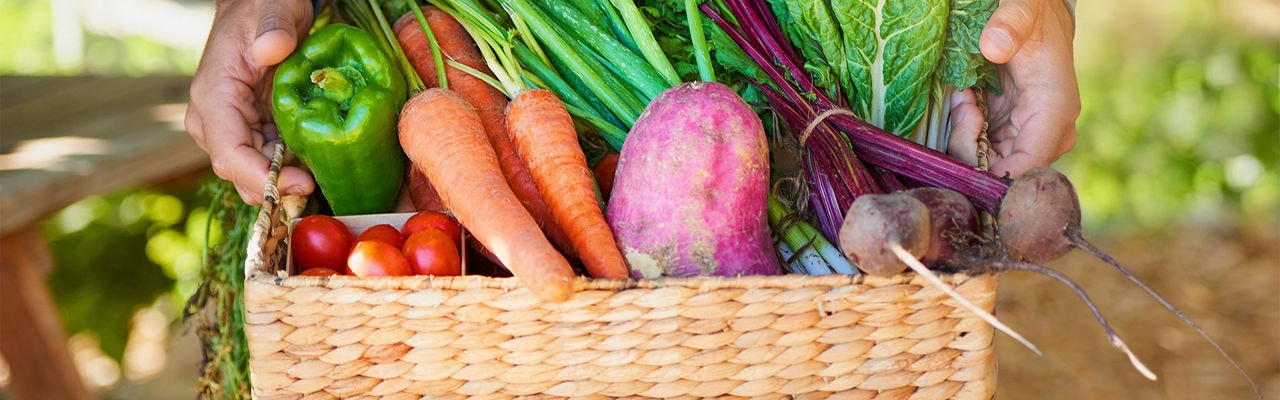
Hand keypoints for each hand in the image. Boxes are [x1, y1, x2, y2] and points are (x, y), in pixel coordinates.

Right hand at [185, 0, 314, 203]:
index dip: (262, 178)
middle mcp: (216, 122)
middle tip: (323, 188)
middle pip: (242, 175)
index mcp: (214, 97)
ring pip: (258, 176)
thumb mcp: (273, 9)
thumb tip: (272, 48)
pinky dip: (296, 172)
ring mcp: (235, 131)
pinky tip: (323, 168)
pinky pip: (273, 164)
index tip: (301, 183)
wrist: (262, 11)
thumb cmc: (264, 8)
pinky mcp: (255, 134)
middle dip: (281, 190)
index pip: (228, 154)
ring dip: (291, 184)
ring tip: (328, 180)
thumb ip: (273, 27)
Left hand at [948, 0, 1079, 177]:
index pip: (1025, 168)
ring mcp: (1028, 137)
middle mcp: (1047, 134)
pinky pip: (982, 150)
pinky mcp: (1012, 135)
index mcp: (1054, 113)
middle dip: (969, 146)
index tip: (964, 141)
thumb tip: (994, 46)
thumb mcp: (1022, 12)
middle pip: (1001, 173)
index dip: (989, 173)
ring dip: (966, 136)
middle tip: (963, 105)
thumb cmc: (1034, 19)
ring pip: (987, 165)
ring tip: (966, 98)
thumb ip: (1009, 26)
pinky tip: (967, 102)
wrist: (1039, 19)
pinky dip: (967, 131)